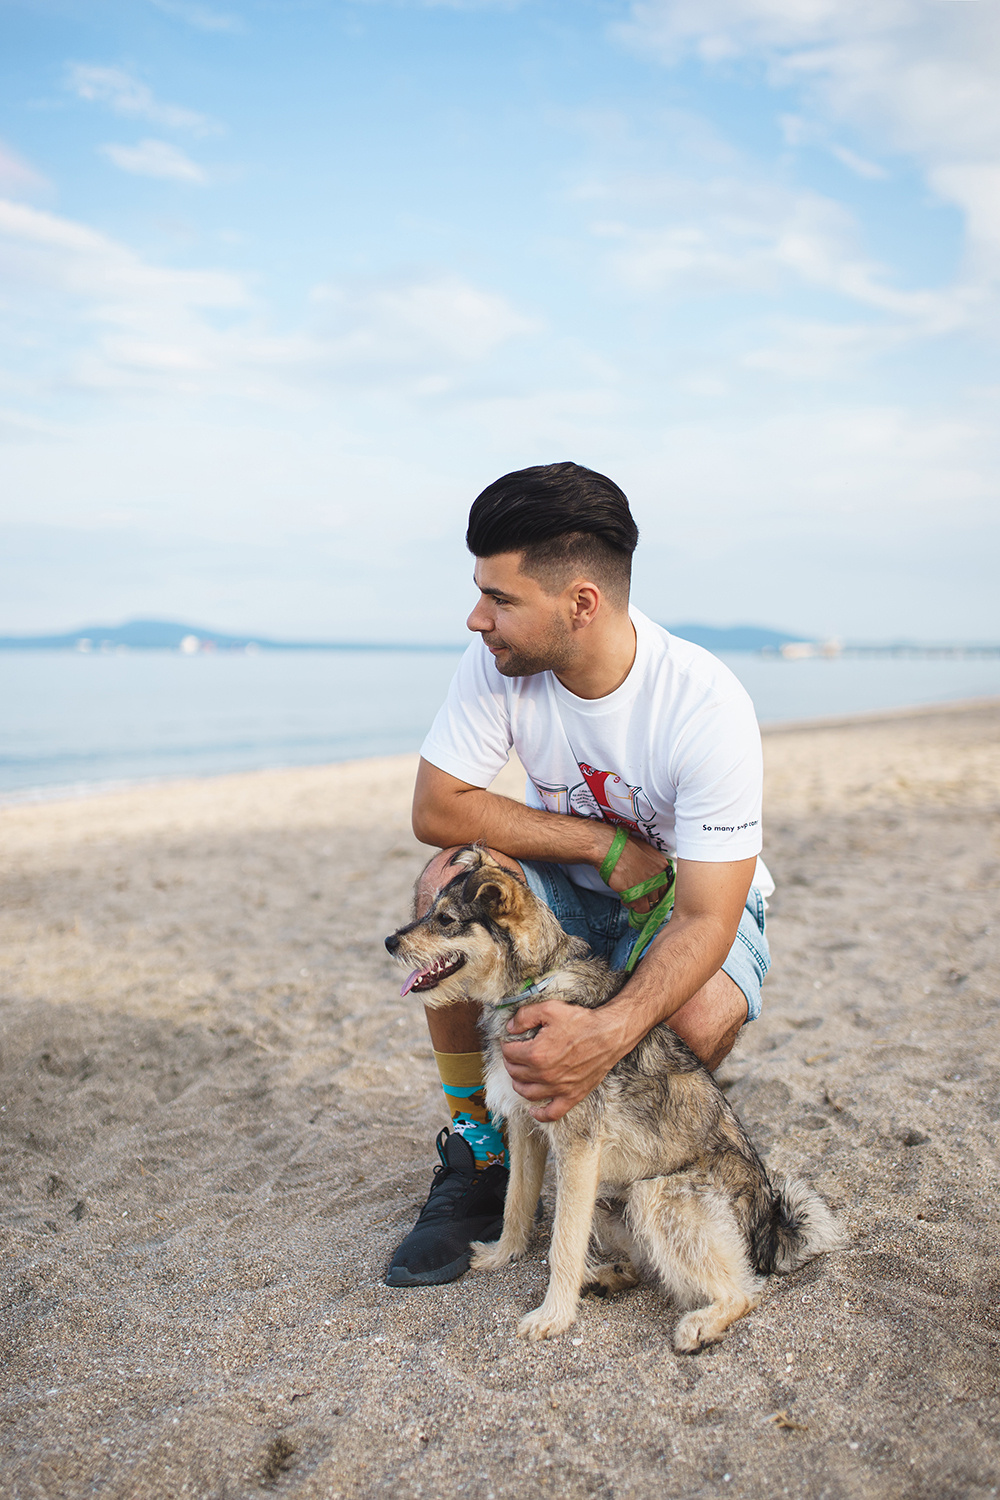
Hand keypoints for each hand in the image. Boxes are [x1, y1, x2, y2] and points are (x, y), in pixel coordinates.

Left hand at [500, 998, 627, 1121]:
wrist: (609, 1035)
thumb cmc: (581, 1022)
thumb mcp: (549, 1009)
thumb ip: (525, 1016)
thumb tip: (510, 1028)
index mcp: (536, 1054)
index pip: (509, 1054)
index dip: (507, 1045)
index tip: (511, 1041)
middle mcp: (544, 1075)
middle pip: (515, 1073)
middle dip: (511, 1062)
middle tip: (515, 1054)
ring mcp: (558, 1088)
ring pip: (527, 1093)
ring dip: (519, 1084)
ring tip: (520, 1075)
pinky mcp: (572, 1096)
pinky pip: (552, 1113)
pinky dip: (539, 1114)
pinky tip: (533, 1110)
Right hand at [601, 831, 672, 914]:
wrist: (609, 847)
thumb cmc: (622, 846)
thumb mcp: (644, 851)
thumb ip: (650, 864)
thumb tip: (648, 874)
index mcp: (662, 865)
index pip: (667, 885)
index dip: (657, 890)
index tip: (651, 893)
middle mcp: (659, 877)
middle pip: (660, 896)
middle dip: (649, 897)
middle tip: (639, 895)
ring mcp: (649, 886)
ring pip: (651, 904)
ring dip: (640, 903)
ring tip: (630, 897)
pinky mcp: (638, 895)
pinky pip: (641, 909)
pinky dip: (632, 906)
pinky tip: (625, 899)